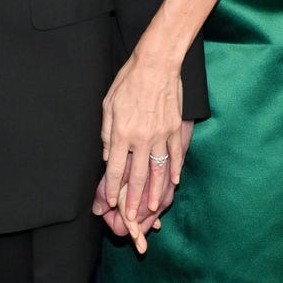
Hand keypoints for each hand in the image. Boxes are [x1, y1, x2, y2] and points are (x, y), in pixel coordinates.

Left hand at [100, 29, 186, 221]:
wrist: (157, 64)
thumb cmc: (129, 81)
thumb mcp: (108, 105)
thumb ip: (107, 133)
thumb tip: (108, 156)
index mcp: (122, 132)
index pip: (116, 169)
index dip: (113, 189)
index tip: (112, 204)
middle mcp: (142, 138)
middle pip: (137, 177)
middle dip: (133, 201)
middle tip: (131, 219)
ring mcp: (161, 135)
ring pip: (158, 171)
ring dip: (154, 192)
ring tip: (152, 208)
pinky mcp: (174, 129)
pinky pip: (175, 155)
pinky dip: (174, 170)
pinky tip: (174, 182)